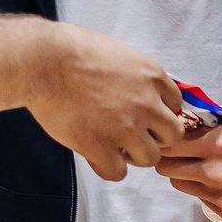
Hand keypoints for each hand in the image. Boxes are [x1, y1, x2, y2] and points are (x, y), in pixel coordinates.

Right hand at [24, 26, 184, 181]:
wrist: (45, 62)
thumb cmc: (72, 49)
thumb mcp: (117, 52)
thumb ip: (135, 75)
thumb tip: (136, 89)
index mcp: (152, 76)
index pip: (176, 105)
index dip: (159, 112)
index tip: (145, 114)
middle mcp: (146, 104)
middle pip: (172, 135)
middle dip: (154, 136)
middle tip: (133, 133)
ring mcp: (126, 129)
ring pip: (150, 158)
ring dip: (133, 155)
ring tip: (113, 145)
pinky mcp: (101, 147)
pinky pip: (118, 172)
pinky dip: (108, 167)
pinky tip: (97, 155)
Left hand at [155, 102, 221, 219]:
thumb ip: (208, 117)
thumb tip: (180, 118)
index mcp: (220, 143)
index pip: (170, 145)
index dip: (166, 140)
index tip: (169, 137)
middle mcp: (216, 172)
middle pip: (167, 168)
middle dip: (170, 158)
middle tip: (182, 152)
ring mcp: (221, 195)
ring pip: (180, 184)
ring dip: (186, 173)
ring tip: (207, 165)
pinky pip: (200, 198)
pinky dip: (205, 189)